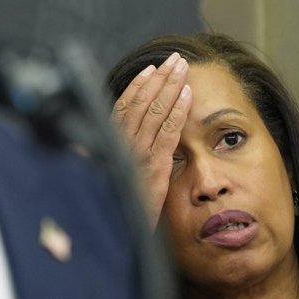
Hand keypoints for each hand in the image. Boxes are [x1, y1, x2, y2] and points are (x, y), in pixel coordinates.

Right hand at [110, 52, 191, 227]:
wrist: (121, 239)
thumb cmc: (119, 208)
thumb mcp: (114, 179)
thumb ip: (114, 157)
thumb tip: (111, 140)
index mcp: (111, 146)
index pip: (124, 107)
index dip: (138, 86)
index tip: (151, 69)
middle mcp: (122, 146)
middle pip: (141, 103)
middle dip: (159, 78)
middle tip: (174, 59)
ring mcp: (137, 155)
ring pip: (154, 112)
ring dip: (169, 86)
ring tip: (182, 68)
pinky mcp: (153, 167)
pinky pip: (167, 133)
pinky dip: (177, 111)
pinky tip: (187, 96)